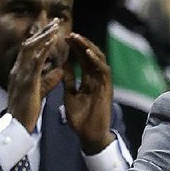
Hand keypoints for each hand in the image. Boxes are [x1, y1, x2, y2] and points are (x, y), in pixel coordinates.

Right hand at [7, 20, 65, 131]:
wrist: (17, 125)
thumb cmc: (27, 111)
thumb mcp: (39, 91)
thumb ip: (48, 80)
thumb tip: (60, 71)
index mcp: (19, 72)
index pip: (28, 50)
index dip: (39, 38)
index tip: (50, 29)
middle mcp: (18, 69)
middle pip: (29, 44)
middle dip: (41, 31)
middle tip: (53, 21)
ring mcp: (20, 74)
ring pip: (31, 48)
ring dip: (43, 36)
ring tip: (55, 26)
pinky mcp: (26, 81)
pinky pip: (35, 61)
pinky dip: (43, 49)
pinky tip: (52, 41)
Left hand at [62, 34, 114, 153]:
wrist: (89, 136)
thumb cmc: (80, 120)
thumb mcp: (69, 95)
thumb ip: (68, 80)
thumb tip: (62, 64)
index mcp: (88, 80)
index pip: (82, 59)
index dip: (74, 48)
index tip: (63, 39)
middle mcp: (97, 79)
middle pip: (90, 55)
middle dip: (80, 44)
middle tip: (69, 34)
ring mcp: (103, 83)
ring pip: (98, 59)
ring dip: (88, 47)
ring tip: (77, 38)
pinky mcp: (107, 89)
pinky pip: (104, 70)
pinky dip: (96, 60)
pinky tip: (87, 52)